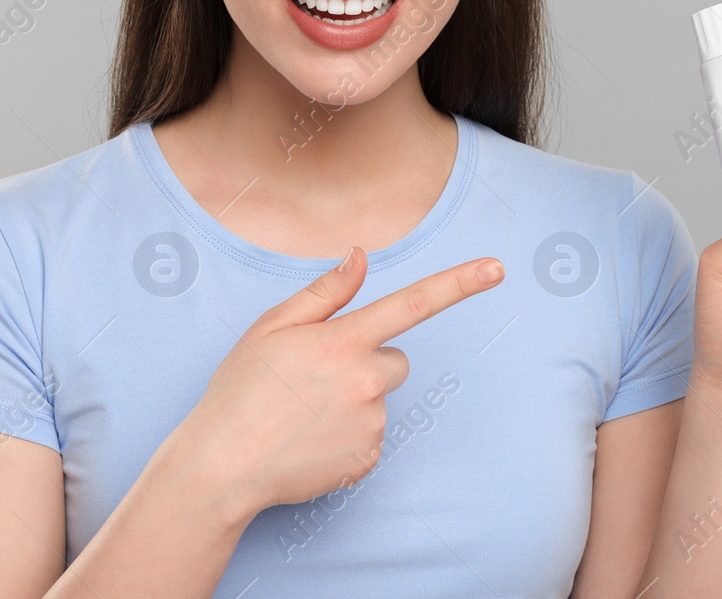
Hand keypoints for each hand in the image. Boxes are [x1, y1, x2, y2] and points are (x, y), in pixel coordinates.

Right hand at [183, 246, 505, 513]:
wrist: (224, 465)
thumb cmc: (240, 390)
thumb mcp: (272, 328)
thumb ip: (325, 293)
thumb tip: (361, 257)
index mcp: (344, 341)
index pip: (414, 302)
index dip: (460, 283)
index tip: (497, 268)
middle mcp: (366, 381)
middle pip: (396, 358)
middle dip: (368, 361)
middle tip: (317, 377)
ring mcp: (371, 424)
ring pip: (380, 398)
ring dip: (354, 399)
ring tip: (304, 413)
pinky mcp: (368, 460)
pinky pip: (370, 435)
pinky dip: (348, 435)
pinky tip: (310, 439)